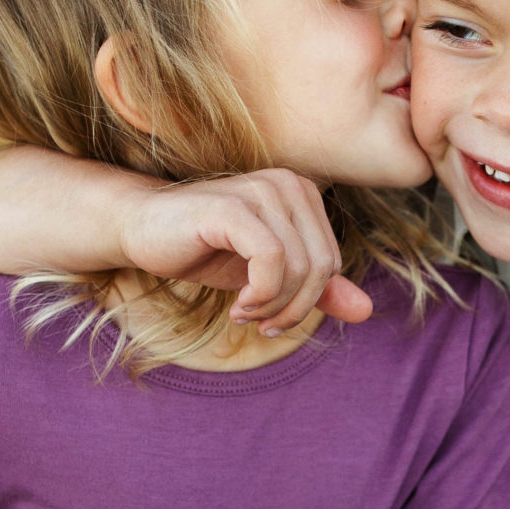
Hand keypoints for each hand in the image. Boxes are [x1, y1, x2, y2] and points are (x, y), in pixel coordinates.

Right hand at [125, 173, 373, 335]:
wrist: (143, 229)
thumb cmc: (207, 249)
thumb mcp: (269, 275)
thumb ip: (316, 289)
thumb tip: (366, 312)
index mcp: (303, 194)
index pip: (330, 263)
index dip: (307, 302)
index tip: (271, 318)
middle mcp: (288, 185)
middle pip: (320, 267)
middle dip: (293, 309)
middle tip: (260, 324)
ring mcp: (261, 191)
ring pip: (299, 268)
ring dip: (272, 307)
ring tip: (244, 314)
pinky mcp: (233, 207)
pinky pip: (271, 260)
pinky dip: (260, 295)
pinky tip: (238, 305)